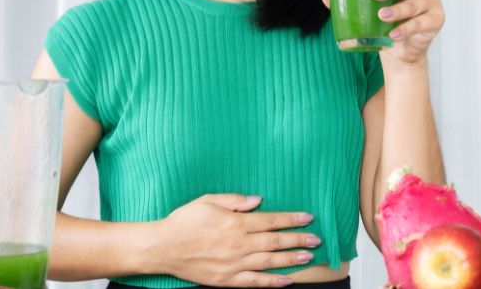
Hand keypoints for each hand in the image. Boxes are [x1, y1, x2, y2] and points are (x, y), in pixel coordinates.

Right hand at [147, 193, 320, 286]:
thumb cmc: (185, 220)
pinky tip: (287, 281)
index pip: (272, 220)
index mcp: (236, 222)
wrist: (163, 247)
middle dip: (298, 240)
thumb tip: (258, 200)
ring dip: (291, 259)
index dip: (292, 219)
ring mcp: (234, 264)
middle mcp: (239, 243)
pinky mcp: (227, 280)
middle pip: (275, 242)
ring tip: (308, 257)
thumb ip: (235, 199)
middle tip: (316, 239)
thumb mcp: (209, 200)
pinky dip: (272, 282)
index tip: (308, 218)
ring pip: (269, 262)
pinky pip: (255, 283)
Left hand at [319, 0, 444, 64]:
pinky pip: (421, 23)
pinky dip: (405, 29)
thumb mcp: (365, 10)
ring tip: (382, 15)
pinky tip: (393, 34)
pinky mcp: (436, 20)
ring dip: (398, 9)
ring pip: (415, 3)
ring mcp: (430, 3)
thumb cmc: (384, 25)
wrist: (401, 54)